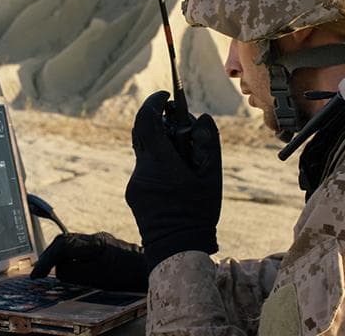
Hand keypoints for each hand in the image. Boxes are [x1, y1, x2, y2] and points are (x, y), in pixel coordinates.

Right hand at [30, 232, 147, 292]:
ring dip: (57, 258)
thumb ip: (76, 271)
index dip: (47, 260)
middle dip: (49, 257)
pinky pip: (79, 252)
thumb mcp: (99, 278)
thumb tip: (59, 269)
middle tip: (38, 274)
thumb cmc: (129, 275)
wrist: (153, 269)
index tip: (37, 275)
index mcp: (95, 243)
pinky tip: (66, 272)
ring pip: (71, 246)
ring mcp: (100, 243)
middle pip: (64, 242)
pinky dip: (68, 261)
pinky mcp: (103, 250)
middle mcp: (96, 239)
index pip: (63, 246)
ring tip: (47, 273)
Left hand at [125, 91, 221, 270]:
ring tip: (183, 160)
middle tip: (178, 125)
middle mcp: (142, 170)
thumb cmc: (198, 212)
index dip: (153, 103)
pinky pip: (143, 168)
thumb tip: (200, 116)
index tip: (165, 96)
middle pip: (143, 134)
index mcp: (161, 163)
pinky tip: (173, 179)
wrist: (176, 247)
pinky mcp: (132, 193)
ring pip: (144, 152)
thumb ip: (208, 142)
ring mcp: (134, 182)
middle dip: (158, 122)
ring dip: (160, 146)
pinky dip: (157, 163)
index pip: (146, 121)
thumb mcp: (212, 177)